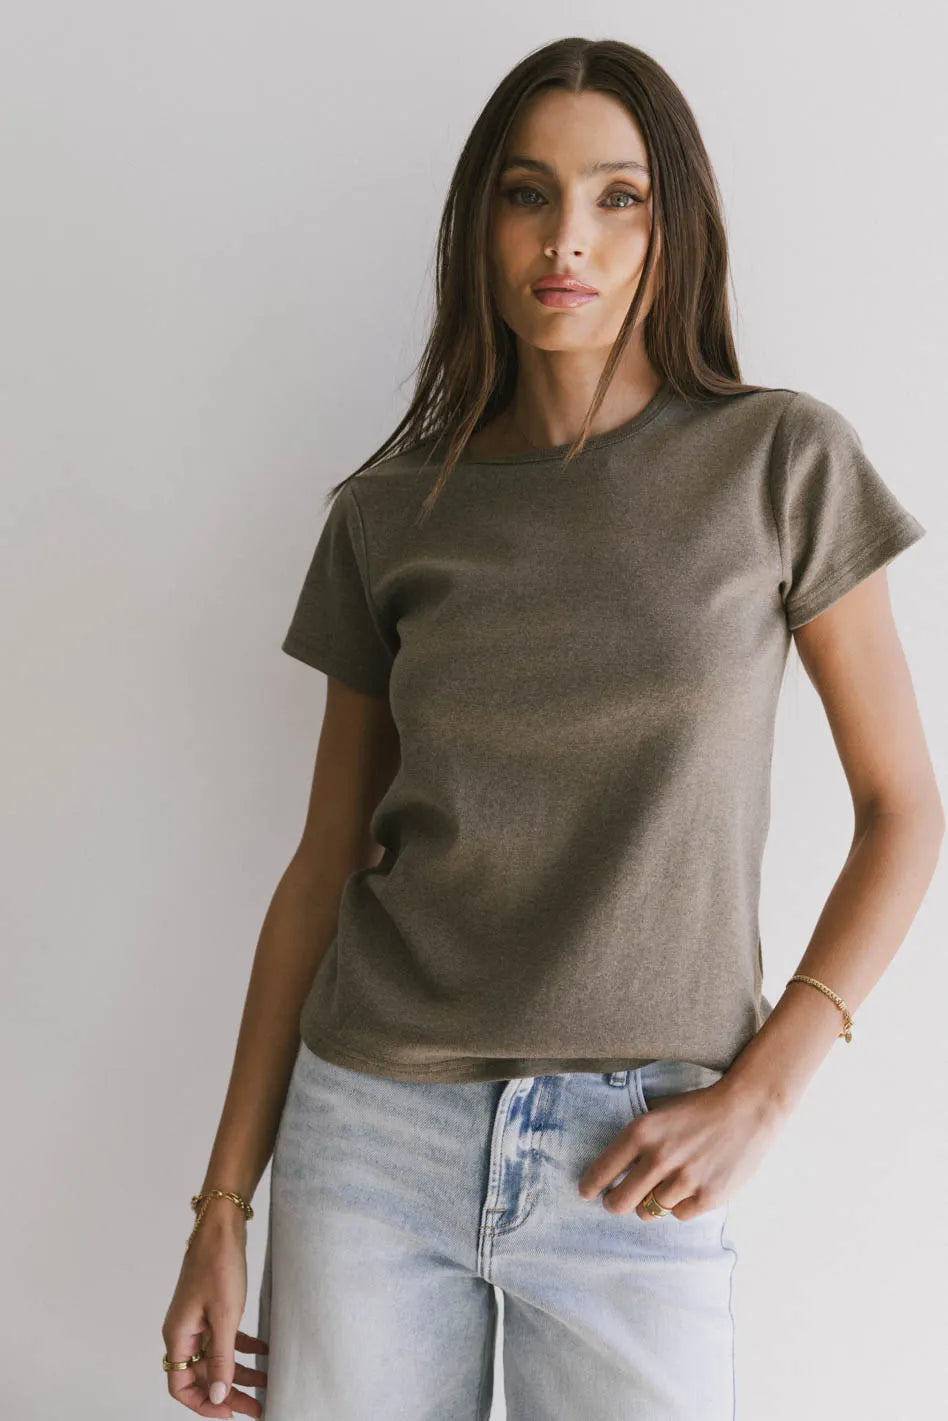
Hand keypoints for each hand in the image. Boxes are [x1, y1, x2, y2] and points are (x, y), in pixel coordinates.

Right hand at [162, 1209, 267, 1416]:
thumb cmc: (218, 1265)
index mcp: (178, 1336)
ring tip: (267, 1383)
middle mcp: (184, 1331)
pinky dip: (243, 1347)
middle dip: (228, 1393)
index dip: (204, 1405)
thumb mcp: (224, 1317)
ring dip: (240, 1372)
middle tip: (256, 1407)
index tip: (231, 1413)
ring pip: (216, 1358)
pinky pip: (225, 1338)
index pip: (181, 1387)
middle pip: (201, 1376)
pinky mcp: (212, 1307)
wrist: (222, 1225)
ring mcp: (198, 1319)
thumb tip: (217, 1394)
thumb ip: (221, 1359)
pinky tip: (264, 1350)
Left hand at [576, 1075, 785, 1221]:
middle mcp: (659, 1158)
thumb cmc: (700, 1107)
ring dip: (651, 1203)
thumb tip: (613, 1163)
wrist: (748, 1107)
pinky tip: (689, 1188)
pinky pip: (678, 1215)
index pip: (602, 1170)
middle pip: (620, 1201)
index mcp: (642, 1132)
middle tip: (615, 1201)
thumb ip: (638, 1136)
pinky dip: (679, 1206)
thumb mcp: (660, 1110)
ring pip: (649, 1211)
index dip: (590, 1186)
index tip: (587, 1192)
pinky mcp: (707, 1197)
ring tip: (663, 1186)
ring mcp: (684, 1180)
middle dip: (614, 1203)